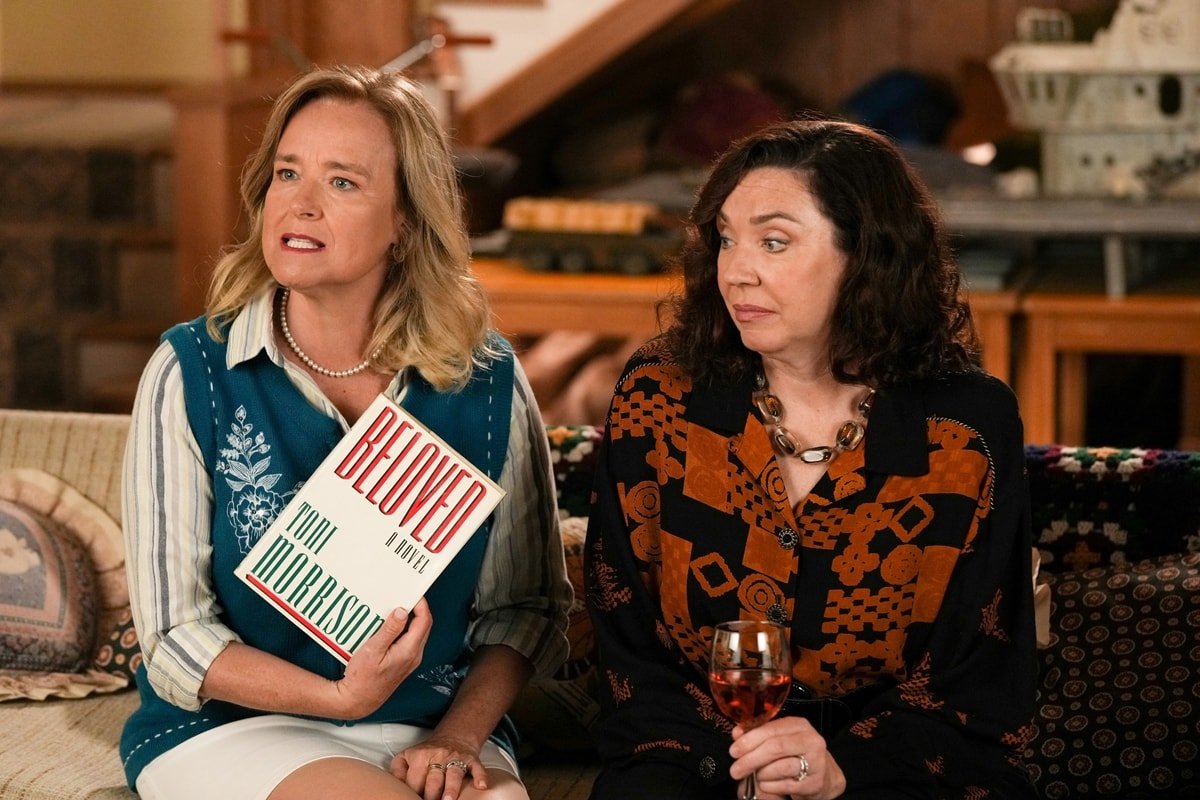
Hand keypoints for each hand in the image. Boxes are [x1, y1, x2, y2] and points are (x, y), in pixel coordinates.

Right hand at [333, 599, 432, 718]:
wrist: (358, 700)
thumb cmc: (362, 679)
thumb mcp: (373, 650)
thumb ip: (389, 630)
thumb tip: (402, 611)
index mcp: (409, 651)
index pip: (424, 621)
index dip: (421, 604)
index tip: (412, 593)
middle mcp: (414, 656)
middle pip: (423, 626)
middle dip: (417, 609)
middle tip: (404, 597)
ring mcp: (410, 660)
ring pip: (417, 633)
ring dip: (410, 619)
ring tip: (395, 608)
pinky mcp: (403, 663)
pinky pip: (409, 641)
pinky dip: (403, 630)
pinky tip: (390, 626)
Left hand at [391, 733, 487, 799]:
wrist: (453, 737)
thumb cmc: (427, 754)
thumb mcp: (407, 756)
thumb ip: (398, 771)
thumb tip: (395, 786)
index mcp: (420, 756)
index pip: (414, 781)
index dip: (413, 794)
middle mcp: (438, 756)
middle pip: (433, 780)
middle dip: (431, 796)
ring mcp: (456, 757)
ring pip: (453, 775)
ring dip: (451, 789)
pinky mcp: (471, 759)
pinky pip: (477, 767)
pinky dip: (480, 776)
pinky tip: (481, 786)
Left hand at [729, 717, 844, 799]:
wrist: (824, 776)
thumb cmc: (796, 754)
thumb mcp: (778, 740)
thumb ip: (757, 735)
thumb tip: (737, 733)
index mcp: (798, 725)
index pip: (770, 730)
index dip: (749, 740)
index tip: (734, 751)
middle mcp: (811, 740)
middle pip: (775, 747)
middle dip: (751, 759)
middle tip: (736, 769)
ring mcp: (816, 762)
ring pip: (781, 767)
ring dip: (761, 773)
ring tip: (755, 776)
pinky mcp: (815, 782)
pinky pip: (786, 785)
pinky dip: (770, 786)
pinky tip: (765, 784)